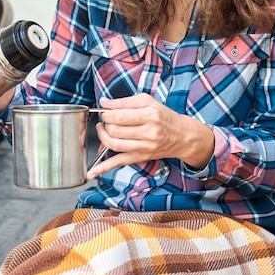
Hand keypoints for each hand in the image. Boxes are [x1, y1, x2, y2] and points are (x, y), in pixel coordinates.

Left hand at [87, 94, 214, 178]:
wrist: (182, 136)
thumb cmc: (164, 116)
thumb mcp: (148, 102)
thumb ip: (124, 102)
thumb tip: (104, 102)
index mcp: (149, 115)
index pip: (119, 116)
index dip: (106, 114)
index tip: (104, 112)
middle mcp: (148, 133)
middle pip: (115, 131)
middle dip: (105, 124)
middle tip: (105, 120)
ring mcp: (144, 147)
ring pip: (114, 144)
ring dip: (102, 137)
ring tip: (103, 130)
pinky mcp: (140, 157)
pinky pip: (119, 163)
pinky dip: (103, 168)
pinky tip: (91, 173)